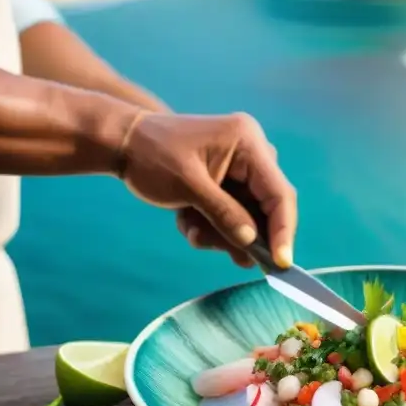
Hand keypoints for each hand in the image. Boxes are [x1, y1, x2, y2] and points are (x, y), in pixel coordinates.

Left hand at [118, 111, 296, 267]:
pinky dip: (213, 223)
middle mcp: (252, 152)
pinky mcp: (229, 178)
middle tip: (234, 259)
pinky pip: (233, 211)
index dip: (283, 230)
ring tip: (192, 231)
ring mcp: (241, 166)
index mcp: (248, 143)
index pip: (279, 193)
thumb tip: (253, 243)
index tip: (280, 264)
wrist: (123, 142)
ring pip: (248, 214)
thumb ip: (224, 215)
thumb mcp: (188, 187)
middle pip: (266, 207)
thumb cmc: (152, 156)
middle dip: (245, 234)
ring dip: (222, 231)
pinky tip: (188, 220)